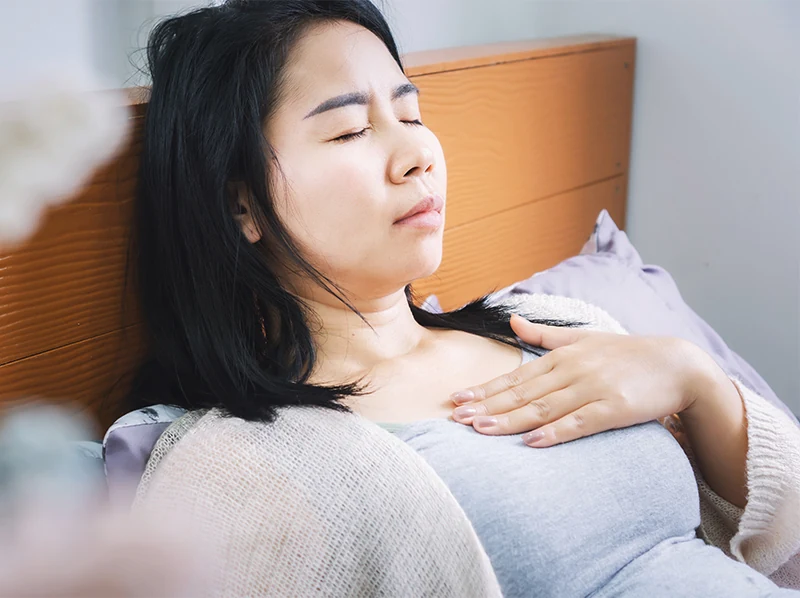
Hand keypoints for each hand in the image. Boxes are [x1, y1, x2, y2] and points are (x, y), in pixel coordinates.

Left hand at [450, 314, 719, 446]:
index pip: (516, 376)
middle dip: (487, 406)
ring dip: (510, 420)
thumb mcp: (584, 338)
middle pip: (522, 393)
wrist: (679, 364)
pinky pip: (579, 422)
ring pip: (543, 407)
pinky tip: (532, 441)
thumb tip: (512, 322)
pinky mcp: (614, 408)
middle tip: (456, 418)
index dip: (485, 389)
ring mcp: (593, 389)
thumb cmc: (628, 354)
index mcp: (562, 356)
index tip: (457, 399)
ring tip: (481, 429)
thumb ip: (546, 335)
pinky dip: (555, 432)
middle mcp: (572, 370)